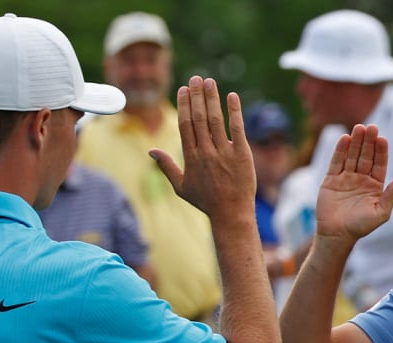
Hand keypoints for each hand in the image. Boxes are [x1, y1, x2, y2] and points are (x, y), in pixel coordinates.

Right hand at [151, 76, 255, 227]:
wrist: (231, 214)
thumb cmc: (206, 201)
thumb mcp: (181, 187)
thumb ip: (166, 166)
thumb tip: (150, 151)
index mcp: (191, 157)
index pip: (185, 125)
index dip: (184, 105)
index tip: (183, 89)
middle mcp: (206, 152)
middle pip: (199, 118)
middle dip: (197, 96)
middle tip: (196, 78)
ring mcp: (224, 153)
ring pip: (216, 120)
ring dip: (212, 98)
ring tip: (210, 81)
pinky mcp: (242, 154)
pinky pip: (237, 129)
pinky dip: (235, 112)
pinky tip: (232, 96)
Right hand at [315, 124, 392, 243]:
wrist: (337, 235)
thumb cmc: (360, 226)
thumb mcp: (381, 213)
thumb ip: (391, 195)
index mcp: (375, 185)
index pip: (379, 164)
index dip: (380, 151)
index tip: (382, 138)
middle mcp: (361, 179)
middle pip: (365, 156)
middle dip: (368, 142)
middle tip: (371, 127)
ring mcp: (346, 178)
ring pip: (351, 156)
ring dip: (355, 142)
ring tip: (358, 128)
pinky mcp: (331, 180)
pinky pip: (337, 162)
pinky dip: (340, 150)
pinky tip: (345, 138)